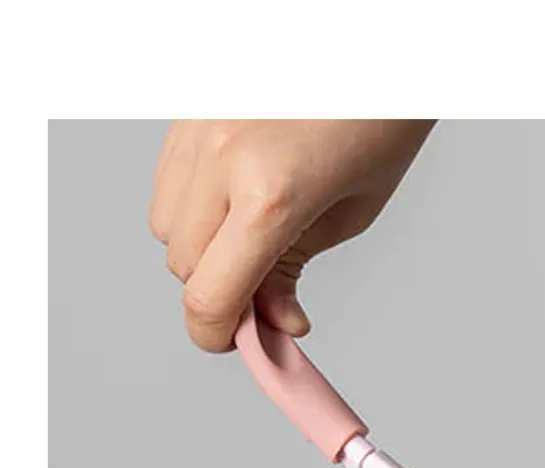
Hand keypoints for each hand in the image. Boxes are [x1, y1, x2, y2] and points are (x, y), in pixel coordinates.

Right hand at [149, 119, 435, 351]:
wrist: (375, 47)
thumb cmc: (379, 116)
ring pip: (165, 227)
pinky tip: (236, 196)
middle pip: (183, 267)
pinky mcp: (190, 110)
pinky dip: (193, 206)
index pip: (210, 296)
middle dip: (219, 289)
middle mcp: (221, 159)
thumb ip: (296, 270)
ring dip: (202, 248)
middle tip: (266, 289)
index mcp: (271, 195)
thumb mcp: (352, 210)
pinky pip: (167, 183)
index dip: (216, 334)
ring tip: (255, 232)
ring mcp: (198, 129)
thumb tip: (272, 319)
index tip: (234, 342)